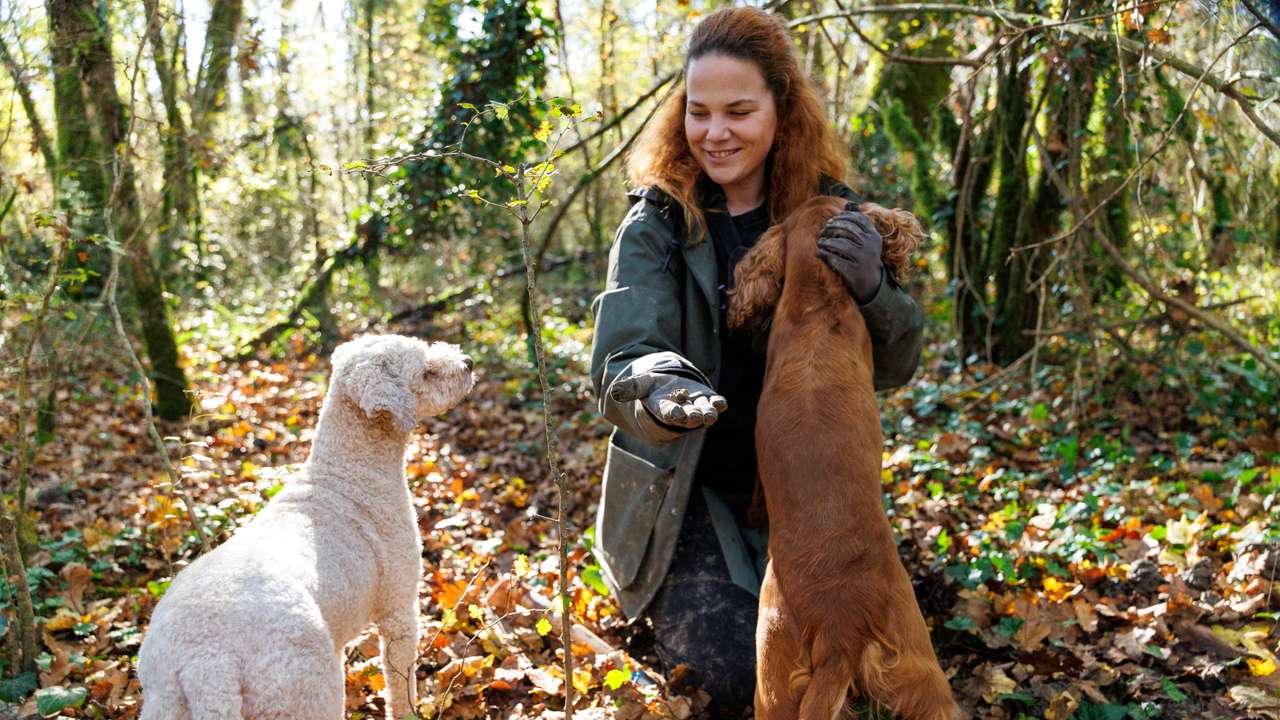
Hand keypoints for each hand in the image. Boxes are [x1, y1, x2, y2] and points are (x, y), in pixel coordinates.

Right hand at [610, 372, 726, 428]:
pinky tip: (721, 403)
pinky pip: (714, 405)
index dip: (672, 413)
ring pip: (702, 415)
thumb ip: (630, 388)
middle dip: (691, 417)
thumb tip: (614, 391)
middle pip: (686, 418)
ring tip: (710, 415)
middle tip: (696, 416)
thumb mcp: (640, 384)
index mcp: (662, 409)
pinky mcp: (706, 401)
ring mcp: (695, 408)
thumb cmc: (651, 388)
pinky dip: (718, 405)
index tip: (676, 413)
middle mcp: (680, 413)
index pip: (667, 413)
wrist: (667, 387)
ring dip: (706, 415)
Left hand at [817, 202, 884, 302]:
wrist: (872, 284)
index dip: (843, 217)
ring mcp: (864, 259)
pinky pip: (838, 260)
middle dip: (833, 228)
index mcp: (874, 236)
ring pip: (842, 244)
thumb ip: (859, 223)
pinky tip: (820, 253)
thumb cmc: (865, 257)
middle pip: (848, 230)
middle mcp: (871, 246)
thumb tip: (848, 204)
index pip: (859, 219)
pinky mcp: (856, 272)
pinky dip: (827, 255)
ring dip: (827, 242)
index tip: (832, 221)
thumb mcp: (867, 240)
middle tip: (824, 230)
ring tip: (820, 242)